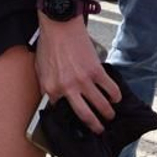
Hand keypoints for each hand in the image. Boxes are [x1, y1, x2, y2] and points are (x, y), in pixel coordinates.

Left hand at [35, 15, 122, 133]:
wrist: (59, 26)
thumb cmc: (48, 45)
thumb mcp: (39, 69)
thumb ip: (47, 86)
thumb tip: (53, 100)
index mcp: (50, 88)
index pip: (61, 112)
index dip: (70, 120)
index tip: (77, 125)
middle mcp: (67, 88)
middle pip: (85, 115)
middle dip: (95, 126)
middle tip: (100, 130)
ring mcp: (82, 81)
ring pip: (101, 105)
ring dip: (108, 113)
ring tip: (110, 116)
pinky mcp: (96, 71)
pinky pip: (110, 89)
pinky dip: (116, 96)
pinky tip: (117, 99)